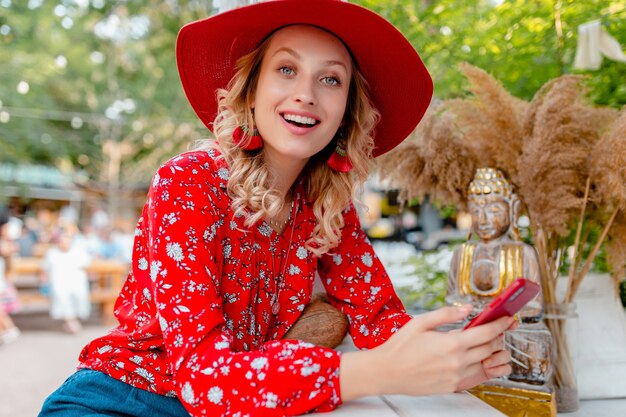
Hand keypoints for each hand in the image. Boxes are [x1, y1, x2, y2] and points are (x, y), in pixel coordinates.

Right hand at [367, 306, 513, 396]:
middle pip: (490, 348)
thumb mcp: (420, 322)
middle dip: (498, 336)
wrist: (386, 372)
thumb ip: (446, 314)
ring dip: (491, 352)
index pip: (486, 332)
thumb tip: (467, 309)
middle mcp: (457, 362)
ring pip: (485, 363)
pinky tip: (477, 359)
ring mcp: (456, 377)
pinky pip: (475, 376)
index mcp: (451, 344)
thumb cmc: (400, 347)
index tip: (508, 318)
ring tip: (488, 344)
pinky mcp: (452, 387)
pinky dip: (481, 367)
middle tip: (498, 328)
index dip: (500, 324)